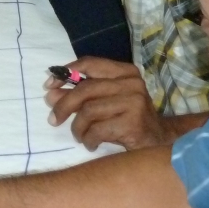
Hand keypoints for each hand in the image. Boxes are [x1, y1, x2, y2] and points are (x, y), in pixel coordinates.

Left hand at [44, 57, 168, 149]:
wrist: (158, 141)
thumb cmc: (127, 119)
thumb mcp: (105, 102)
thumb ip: (80, 95)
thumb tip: (51, 92)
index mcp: (125, 72)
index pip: (90, 63)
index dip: (66, 73)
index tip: (49, 85)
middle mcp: (132, 83)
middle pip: (85, 89)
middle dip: (63, 105)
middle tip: (53, 119)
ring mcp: (135, 103)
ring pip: (88, 111)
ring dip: (77, 128)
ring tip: (80, 136)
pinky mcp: (133, 123)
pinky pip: (97, 130)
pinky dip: (88, 139)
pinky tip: (91, 144)